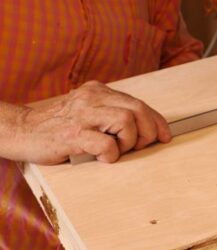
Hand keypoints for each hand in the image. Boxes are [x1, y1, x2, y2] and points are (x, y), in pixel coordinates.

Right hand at [14, 81, 170, 163]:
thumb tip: (145, 130)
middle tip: (141, 147)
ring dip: (130, 141)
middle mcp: (92, 98)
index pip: (139, 103)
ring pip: (127, 121)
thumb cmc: (57, 126)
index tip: (164, 136)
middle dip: (149, 131)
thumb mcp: (87, 112)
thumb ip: (110, 115)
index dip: (157, 121)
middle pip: (138, 109)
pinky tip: (104, 157)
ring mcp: (82, 115)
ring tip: (118, 150)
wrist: (20, 130)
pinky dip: (112, 154)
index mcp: (98, 92)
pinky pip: (106, 143)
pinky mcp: (73, 134)